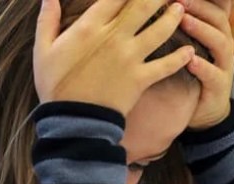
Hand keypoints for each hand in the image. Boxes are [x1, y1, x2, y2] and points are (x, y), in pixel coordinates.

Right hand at [34, 0, 194, 116]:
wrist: (72, 121)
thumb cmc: (55, 85)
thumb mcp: (43, 50)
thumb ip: (47, 20)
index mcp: (90, 26)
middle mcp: (114, 37)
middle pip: (143, 4)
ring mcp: (130, 58)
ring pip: (160, 29)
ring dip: (174, 16)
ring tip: (180, 8)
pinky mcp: (140, 79)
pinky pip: (166, 65)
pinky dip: (180, 58)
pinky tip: (189, 50)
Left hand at [177, 0, 233, 128]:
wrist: (203, 112)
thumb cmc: (189, 73)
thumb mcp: (185, 46)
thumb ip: (180, 26)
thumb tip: (163, 9)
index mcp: (215, 31)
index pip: (216, 6)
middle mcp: (224, 44)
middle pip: (218, 18)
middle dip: (199, 6)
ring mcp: (224, 65)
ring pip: (220, 42)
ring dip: (201, 29)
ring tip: (183, 20)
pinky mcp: (220, 87)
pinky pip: (214, 74)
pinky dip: (202, 66)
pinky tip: (189, 60)